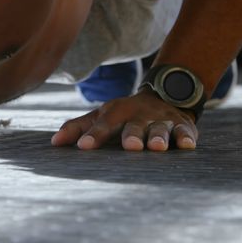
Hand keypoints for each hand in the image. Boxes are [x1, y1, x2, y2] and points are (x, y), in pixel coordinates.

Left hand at [52, 89, 198, 150]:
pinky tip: (187, 145)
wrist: (162, 94)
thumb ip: (77, 127)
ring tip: (157, 147)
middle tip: (130, 146)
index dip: (93, 135)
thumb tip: (54, 143)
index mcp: (116, 113)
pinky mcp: (182, 125)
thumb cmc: (124, 113)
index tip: (83, 147)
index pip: (103, 125)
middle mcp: (139, 115)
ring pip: (160, 129)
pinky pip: (185, 131)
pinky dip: (186, 137)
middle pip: (134, 126)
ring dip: (159, 137)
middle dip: (132, 135)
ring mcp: (161, 120)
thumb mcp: (100, 115)